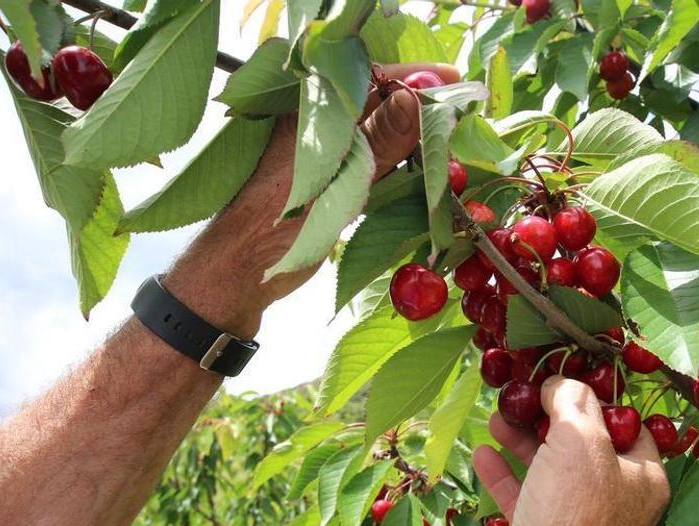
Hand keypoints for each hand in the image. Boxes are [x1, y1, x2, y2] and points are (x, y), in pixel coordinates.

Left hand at [165, 63, 460, 335]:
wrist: (239, 276)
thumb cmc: (277, 230)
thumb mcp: (337, 183)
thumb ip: (377, 140)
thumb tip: (413, 97)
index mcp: (310, 112)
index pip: (370, 76)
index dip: (415, 77)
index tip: (456, 83)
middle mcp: (315, 125)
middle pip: (378, 102)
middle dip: (419, 108)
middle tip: (459, 120)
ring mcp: (320, 153)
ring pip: (376, 132)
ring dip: (412, 139)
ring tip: (448, 146)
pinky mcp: (324, 180)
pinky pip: (369, 161)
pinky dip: (396, 165)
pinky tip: (421, 173)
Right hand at [473, 376, 669, 525]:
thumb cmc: (574, 514)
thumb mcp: (580, 440)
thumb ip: (573, 402)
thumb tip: (561, 383)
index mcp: (643, 476)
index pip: (628, 423)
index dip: (597, 397)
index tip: (565, 377)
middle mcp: (618, 500)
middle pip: (585, 445)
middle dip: (551, 416)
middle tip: (525, 393)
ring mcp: (582, 522)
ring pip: (553, 470)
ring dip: (524, 440)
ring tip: (498, 414)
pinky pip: (528, 497)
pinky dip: (507, 474)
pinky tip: (484, 452)